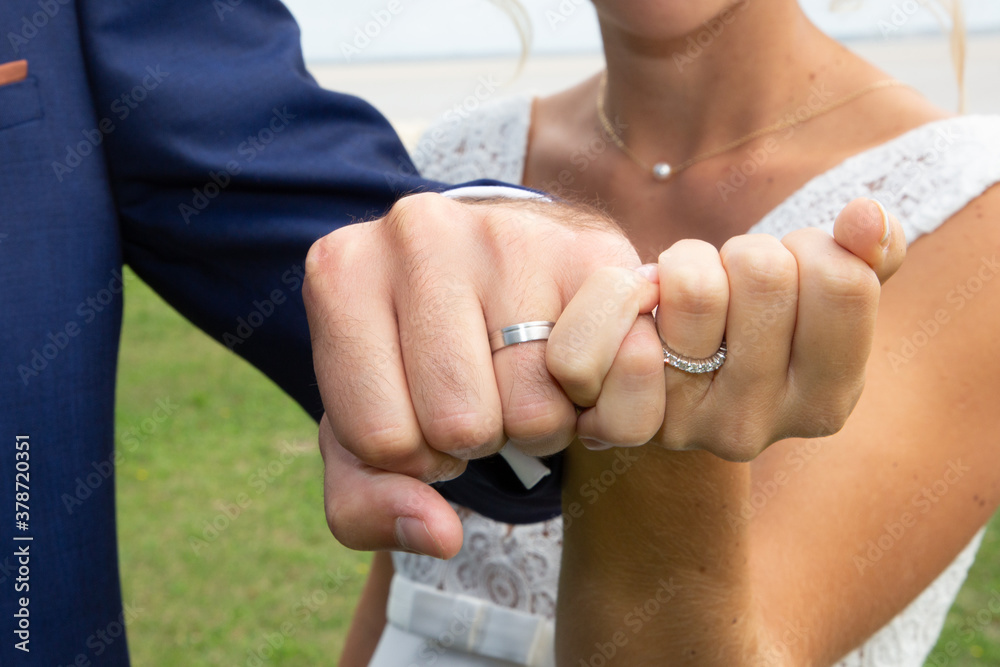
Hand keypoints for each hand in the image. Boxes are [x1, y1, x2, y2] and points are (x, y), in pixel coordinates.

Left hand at [303, 192, 641, 555]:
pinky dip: (605, 408)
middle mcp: (419, 231)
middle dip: (479, 439)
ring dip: (541, 425)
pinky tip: (579, 373)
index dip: (412, 455)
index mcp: (340, 273)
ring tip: (526, 378)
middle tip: (482, 393)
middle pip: (463, 424)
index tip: (421, 409)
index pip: (381, 439)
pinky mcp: (594, 249)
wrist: (499, 275)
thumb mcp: (364, 436)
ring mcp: (511, 233)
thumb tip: (438, 534)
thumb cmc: (419, 362)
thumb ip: (367, 504)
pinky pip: (616, 376)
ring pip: (537, 410)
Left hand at [545, 198, 906, 459]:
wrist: (665, 374)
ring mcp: (690, 425)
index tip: (794, 269)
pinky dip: (638, 292)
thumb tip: (866, 215)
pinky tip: (649, 315)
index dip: (813, 248)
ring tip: (691, 292)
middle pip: (764, 275)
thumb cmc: (756, 322)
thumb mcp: (824, 293)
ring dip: (690, 262)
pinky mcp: (631, 414)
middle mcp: (760, 426)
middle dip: (747, 252)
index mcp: (826, 401)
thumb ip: (870, 254)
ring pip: (696, 288)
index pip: (842, 282)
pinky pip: (633, 323)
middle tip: (734, 281)